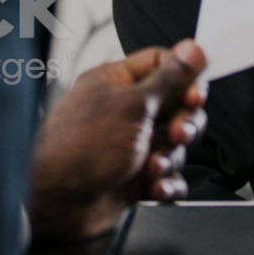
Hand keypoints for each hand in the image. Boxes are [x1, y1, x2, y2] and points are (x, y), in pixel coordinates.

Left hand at [27, 40, 207, 243]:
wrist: (57, 204)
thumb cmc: (80, 148)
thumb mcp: (133, 106)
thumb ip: (169, 80)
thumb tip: (192, 50)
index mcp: (116, 83)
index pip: (162, 65)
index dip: (185, 78)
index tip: (196, 94)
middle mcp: (123, 111)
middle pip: (175, 107)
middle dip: (183, 124)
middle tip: (175, 133)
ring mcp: (128, 146)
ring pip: (174, 146)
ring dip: (170, 158)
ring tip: (152, 166)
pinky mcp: (133, 177)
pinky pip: (167, 176)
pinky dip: (166, 183)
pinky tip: (155, 186)